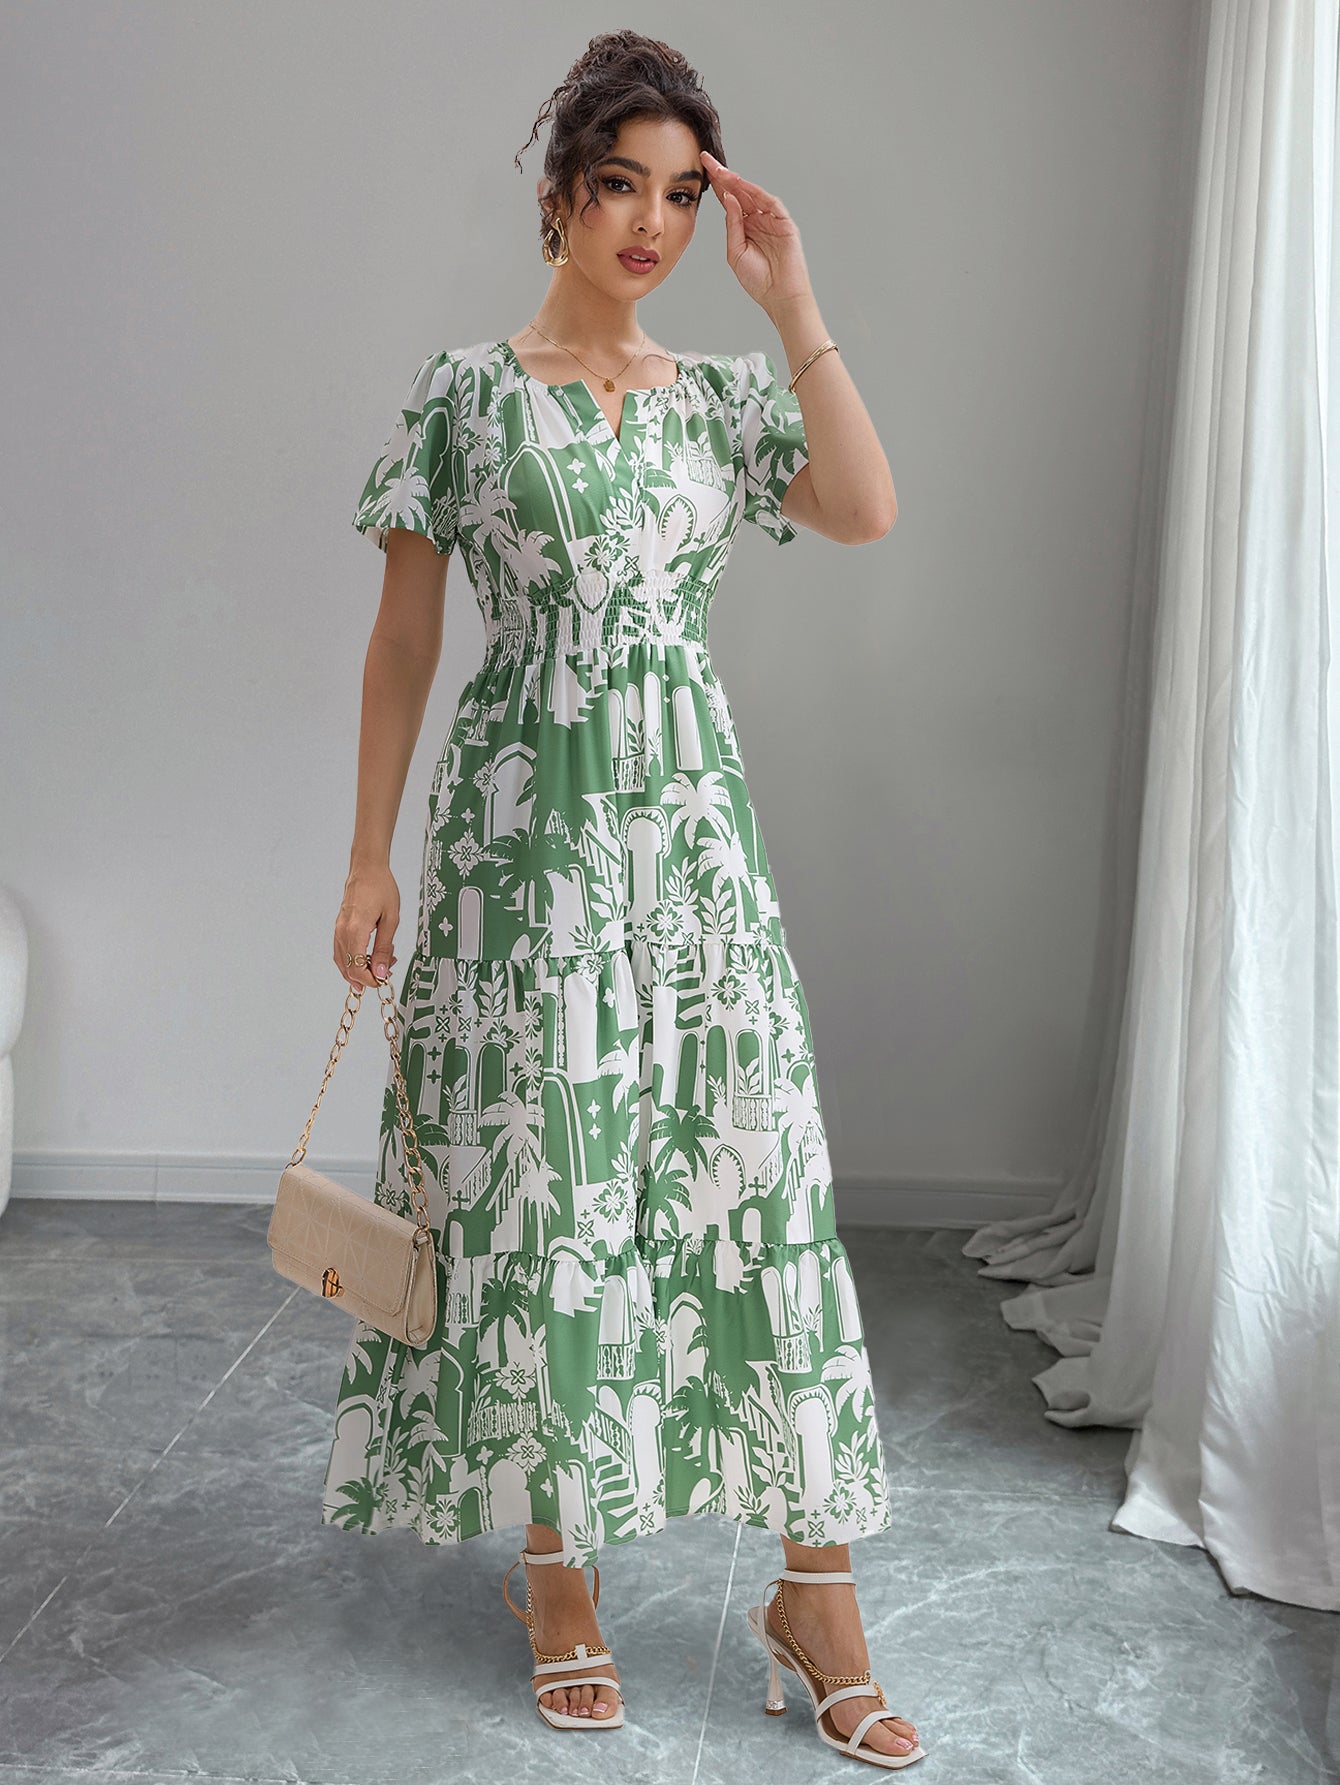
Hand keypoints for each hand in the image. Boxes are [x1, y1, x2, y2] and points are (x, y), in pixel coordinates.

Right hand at [335, 863, 399, 989]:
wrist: (367, 869)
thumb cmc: (380, 887)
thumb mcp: (391, 919)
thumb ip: (384, 948)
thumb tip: (381, 971)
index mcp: (355, 930)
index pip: (357, 968)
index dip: (370, 980)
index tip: (383, 979)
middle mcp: (342, 931)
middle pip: (349, 968)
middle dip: (368, 975)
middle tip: (386, 969)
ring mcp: (338, 929)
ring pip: (342, 962)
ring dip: (360, 969)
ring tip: (380, 963)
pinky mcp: (339, 927)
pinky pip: (341, 952)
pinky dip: (352, 960)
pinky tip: (367, 958)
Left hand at [700, 148, 811, 310]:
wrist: (779, 297)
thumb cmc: (758, 280)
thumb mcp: (735, 252)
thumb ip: (732, 226)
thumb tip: (728, 199)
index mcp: (745, 227)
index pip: (729, 201)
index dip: (716, 185)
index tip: (701, 170)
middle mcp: (758, 220)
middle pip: (738, 193)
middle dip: (723, 176)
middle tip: (707, 160)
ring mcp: (772, 220)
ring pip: (753, 195)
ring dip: (737, 181)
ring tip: (720, 171)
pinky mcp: (785, 224)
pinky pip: (770, 203)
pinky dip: (756, 194)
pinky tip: (741, 188)